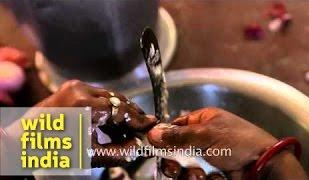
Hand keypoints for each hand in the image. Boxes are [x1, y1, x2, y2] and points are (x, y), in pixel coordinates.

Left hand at [38, 80, 156, 166]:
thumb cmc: (53, 150)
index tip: (151, 125)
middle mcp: (81, 89)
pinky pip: (98, 96)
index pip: (123, 110)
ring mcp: (75, 86)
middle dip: (132, 115)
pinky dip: (108, 108)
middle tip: (141, 128)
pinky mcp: (72, 87)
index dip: (139, 119)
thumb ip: (119, 151)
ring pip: (110, 97)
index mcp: (84, 105)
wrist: (25, 141)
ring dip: (120, 112)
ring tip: (127, 128)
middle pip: (118, 100)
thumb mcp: (90, 155)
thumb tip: (138, 145)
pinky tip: (111, 122)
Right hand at [147, 107, 277, 178]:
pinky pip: (196, 177)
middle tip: (175, 168)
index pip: (175, 126)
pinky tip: (215, 177)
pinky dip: (204, 179)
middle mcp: (202, 138)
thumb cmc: (238, 142)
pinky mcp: (212, 172)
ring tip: (200, 175)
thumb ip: (177, 136)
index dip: (165, 136)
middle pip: (175, 151)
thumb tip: (152, 133)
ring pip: (184, 168)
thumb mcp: (206, 134)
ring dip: (189, 174)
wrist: (263, 166)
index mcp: (202, 121)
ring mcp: (207, 157)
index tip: (156, 147)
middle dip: (174, 162)